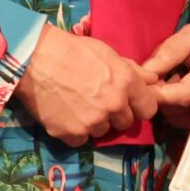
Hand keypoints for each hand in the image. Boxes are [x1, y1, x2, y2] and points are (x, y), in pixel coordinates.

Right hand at [13, 26, 157, 146]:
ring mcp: (92, 122)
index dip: (139, 106)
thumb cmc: (72, 50)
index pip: (149, 109)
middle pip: (125, 123)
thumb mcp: (107, 53)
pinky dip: (75, 131)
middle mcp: (113, 105)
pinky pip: (81, 140)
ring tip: (78, 105)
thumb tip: (154, 80)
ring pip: (102, 132)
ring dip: (94, 123)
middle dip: (115, 114)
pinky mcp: (71, 134)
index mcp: (126, 83)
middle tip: (97, 101)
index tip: (129, 103)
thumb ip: (133, 70)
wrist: (34, 59)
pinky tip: (65, 114)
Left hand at [141, 20, 189, 122]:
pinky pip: (180, 120)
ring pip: (176, 117)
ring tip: (166, 80)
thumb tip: (147, 72)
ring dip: (164, 102)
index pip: (184, 94)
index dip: (160, 93)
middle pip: (177, 109)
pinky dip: (171, 108)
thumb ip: (171, 52)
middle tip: (151, 79)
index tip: (142, 85)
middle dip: (159, 96)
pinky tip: (174, 89)